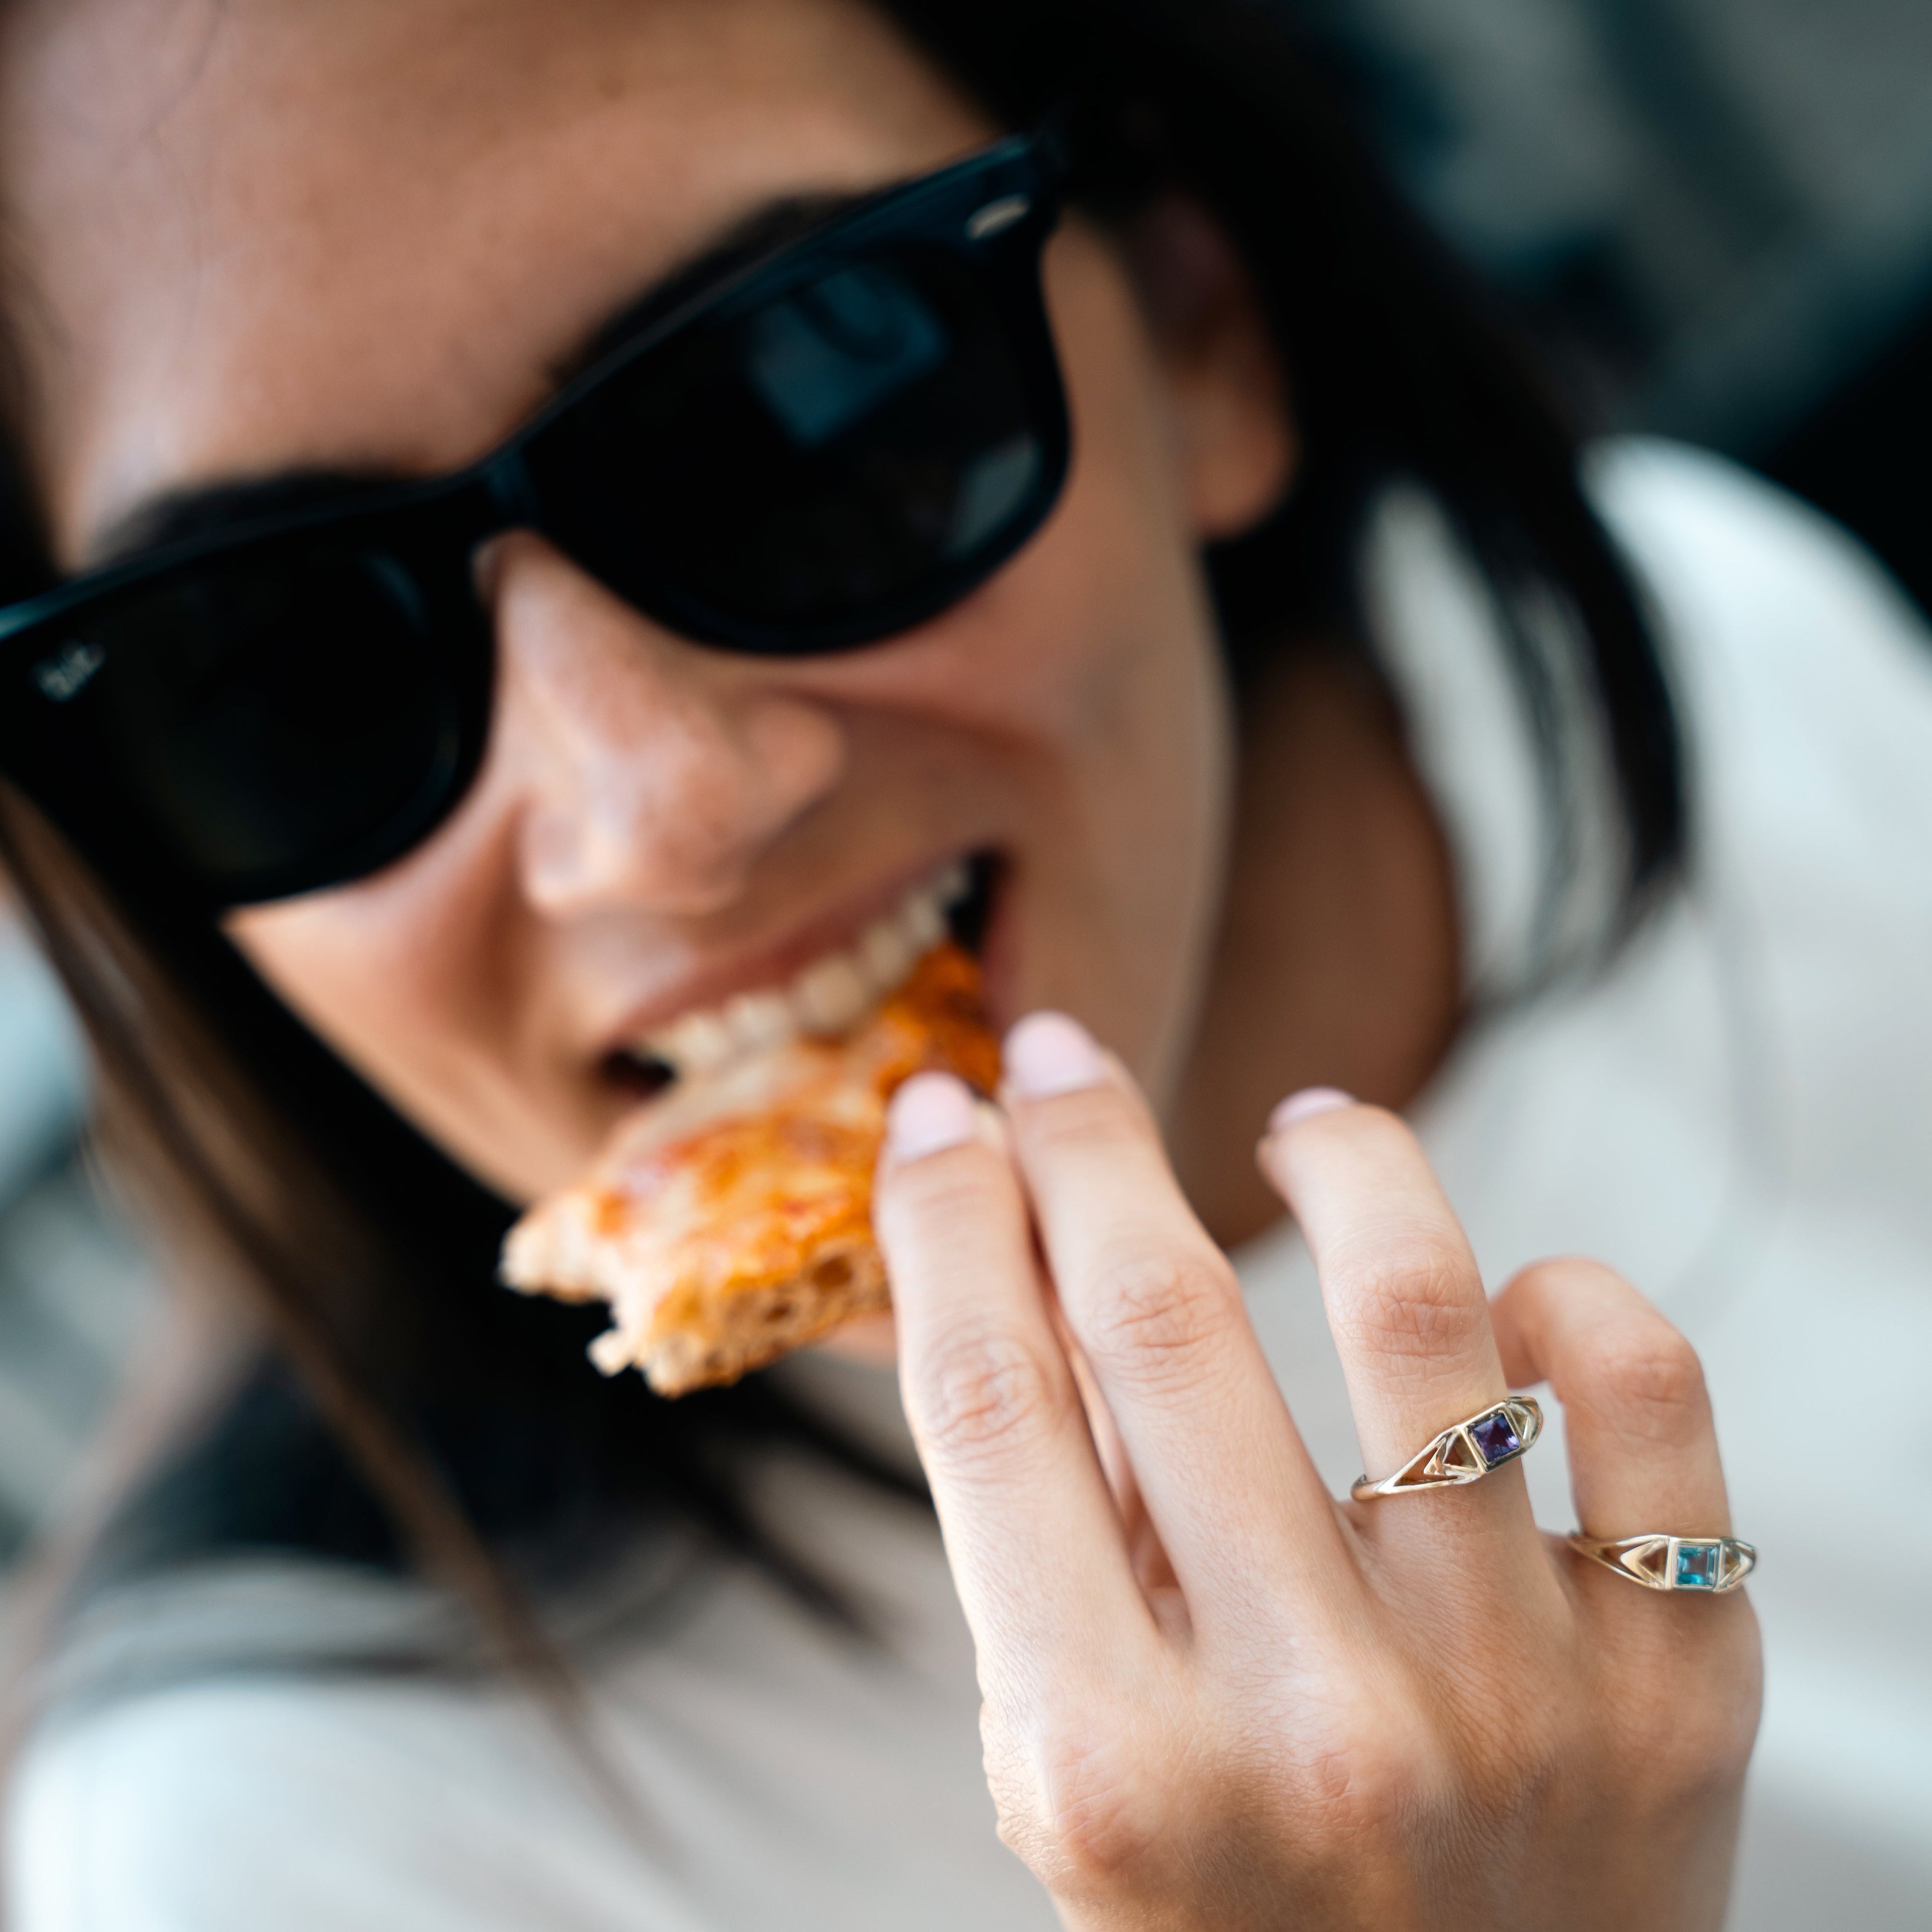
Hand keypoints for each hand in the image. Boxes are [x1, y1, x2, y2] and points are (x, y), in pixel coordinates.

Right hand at [873, 1014, 1761, 1930]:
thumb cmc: (1235, 1916)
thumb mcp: (1079, 1773)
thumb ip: (1052, 1543)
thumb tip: (1020, 1258)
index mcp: (1115, 1764)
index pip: (991, 1399)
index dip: (944, 1219)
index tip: (935, 1114)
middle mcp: (1313, 1720)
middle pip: (1162, 1323)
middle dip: (1081, 1146)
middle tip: (1056, 1056)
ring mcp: (1515, 1695)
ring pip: (1417, 1306)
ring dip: (1341, 1161)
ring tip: (1304, 1127)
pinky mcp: (1678, 1685)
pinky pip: (1641, 1402)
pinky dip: (1568, 1299)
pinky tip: (1504, 1286)